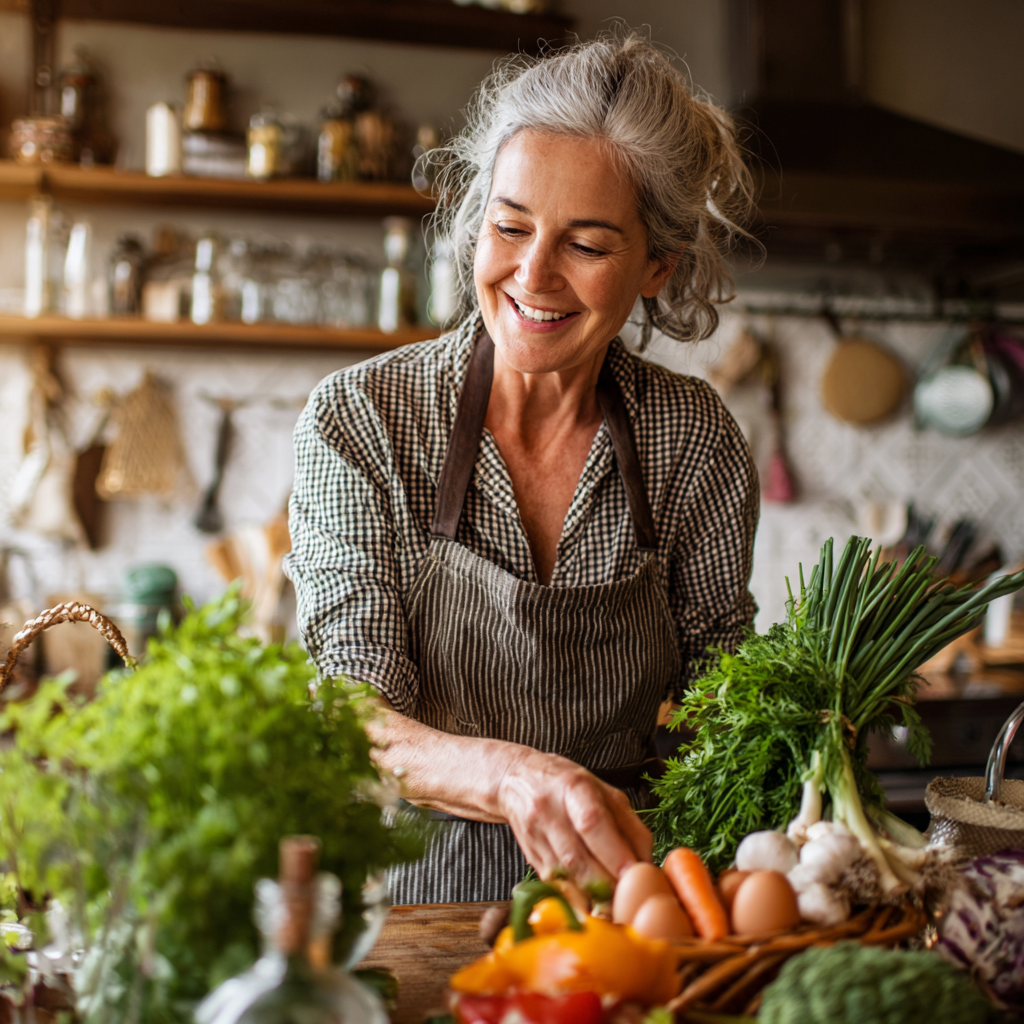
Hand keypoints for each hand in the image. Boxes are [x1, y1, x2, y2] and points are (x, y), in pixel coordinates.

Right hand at [495, 748, 652, 889]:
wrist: (517, 780)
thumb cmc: (569, 784)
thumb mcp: (605, 792)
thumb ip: (630, 825)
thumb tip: (647, 865)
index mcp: (573, 787)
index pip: (592, 823)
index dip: (614, 853)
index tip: (636, 876)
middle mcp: (549, 811)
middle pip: (577, 859)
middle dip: (608, 885)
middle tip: (632, 900)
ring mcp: (535, 837)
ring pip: (565, 879)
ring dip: (594, 898)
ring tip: (616, 906)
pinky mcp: (530, 859)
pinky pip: (556, 886)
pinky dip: (578, 900)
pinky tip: (594, 903)